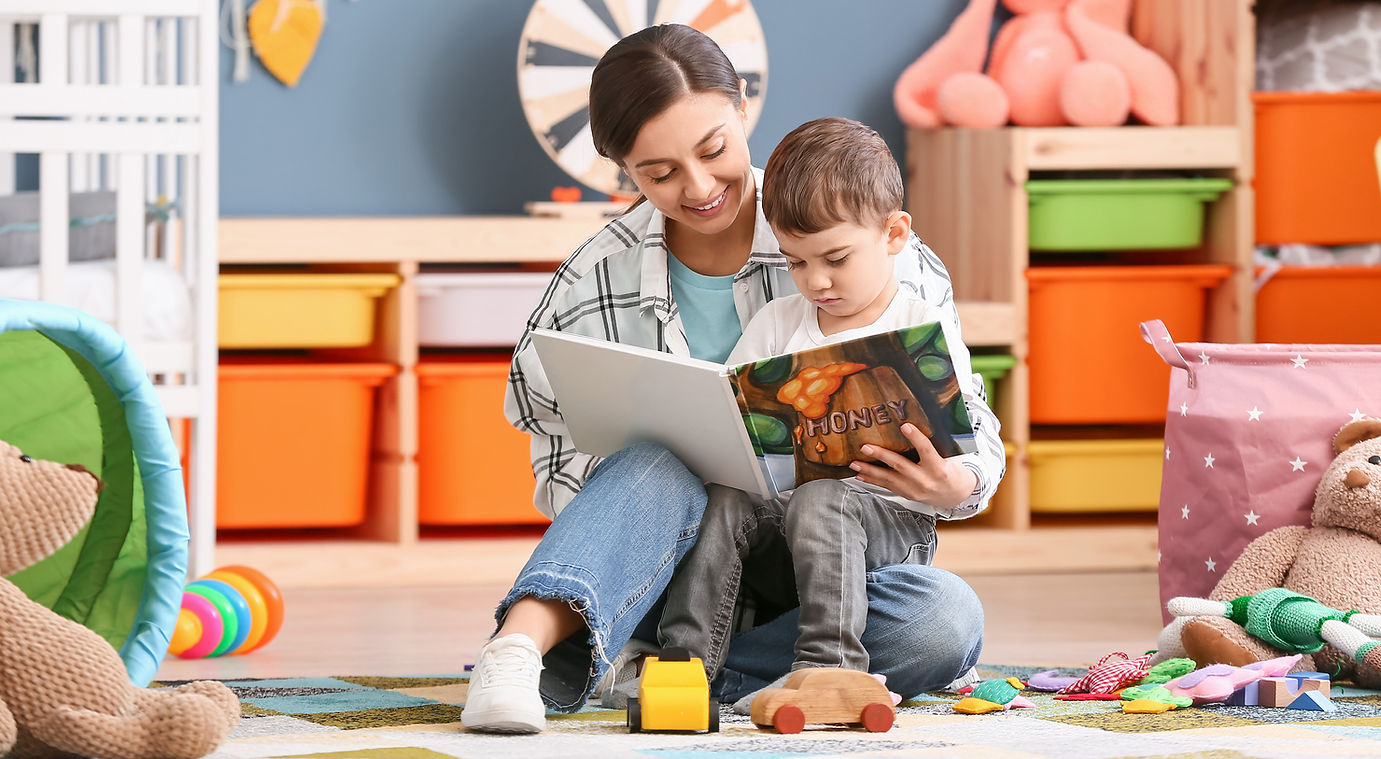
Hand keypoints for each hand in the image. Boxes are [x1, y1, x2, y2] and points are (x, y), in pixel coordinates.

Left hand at [849, 423, 976, 508]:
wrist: (955, 495)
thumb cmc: (951, 472)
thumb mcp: (948, 458)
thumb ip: (931, 446)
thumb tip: (911, 425)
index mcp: (939, 468)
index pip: (927, 449)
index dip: (916, 438)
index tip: (904, 426)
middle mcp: (925, 480)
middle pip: (900, 466)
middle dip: (881, 456)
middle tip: (865, 447)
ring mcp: (914, 490)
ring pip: (889, 479)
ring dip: (870, 470)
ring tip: (855, 463)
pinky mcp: (907, 495)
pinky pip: (887, 487)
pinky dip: (873, 480)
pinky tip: (861, 474)